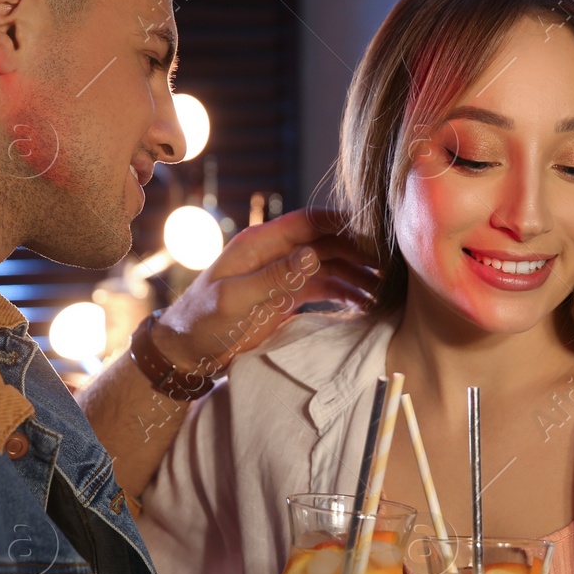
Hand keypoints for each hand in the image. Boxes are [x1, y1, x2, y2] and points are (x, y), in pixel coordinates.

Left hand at [151, 208, 378, 371]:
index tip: (373, 234)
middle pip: (327, 243)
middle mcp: (275, 254)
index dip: (342, 223)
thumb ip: (273, 277)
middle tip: (389, 269)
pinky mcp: (286, 298)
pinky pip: (324, 290)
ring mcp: (283, 276)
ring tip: (384, 292)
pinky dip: (345, 295)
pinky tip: (366, 305)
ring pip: (330, 267)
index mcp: (260, 243)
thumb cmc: (201, 321)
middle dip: (358, 253)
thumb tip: (313, 254)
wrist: (185, 351)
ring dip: (356, 276)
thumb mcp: (234, 299)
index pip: (309, 222)